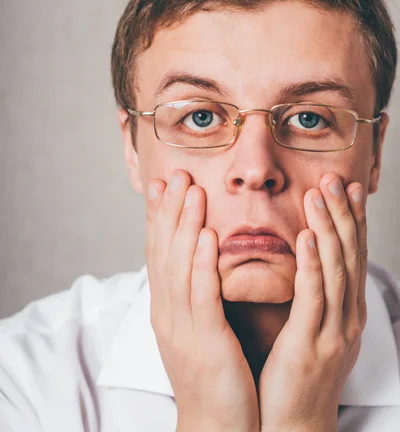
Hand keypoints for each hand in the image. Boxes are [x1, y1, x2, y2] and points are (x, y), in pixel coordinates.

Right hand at [145, 169, 259, 431]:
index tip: (163, 184)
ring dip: (185, 226)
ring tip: (192, 192)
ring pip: (179, 267)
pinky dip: (202, 264)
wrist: (216, 423)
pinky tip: (206, 237)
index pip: (158, 252)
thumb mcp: (196, 325)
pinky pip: (202, 296)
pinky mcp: (205, 341)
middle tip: (177, 175)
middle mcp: (167, 312)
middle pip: (164, 252)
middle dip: (170, 211)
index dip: (159, 216)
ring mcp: (182, 327)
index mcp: (165, 307)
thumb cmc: (212, 372)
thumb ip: (194, 291)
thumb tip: (197, 256)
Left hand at [258, 173, 366, 431]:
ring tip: (320, 194)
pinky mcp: (310, 344)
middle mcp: (346, 316)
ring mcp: (332, 330)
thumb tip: (309, 261)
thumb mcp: (314, 328)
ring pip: (335, 269)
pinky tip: (308, 238)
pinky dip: (313, 264)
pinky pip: (313, 297)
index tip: (348, 186)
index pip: (352, 254)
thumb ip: (314, 295)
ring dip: (329, 228)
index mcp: (346, 310)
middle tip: (336, 178)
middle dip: (343, 214)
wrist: (295, 425)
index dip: (352, 219)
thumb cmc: (298, 374)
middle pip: (349, 255)